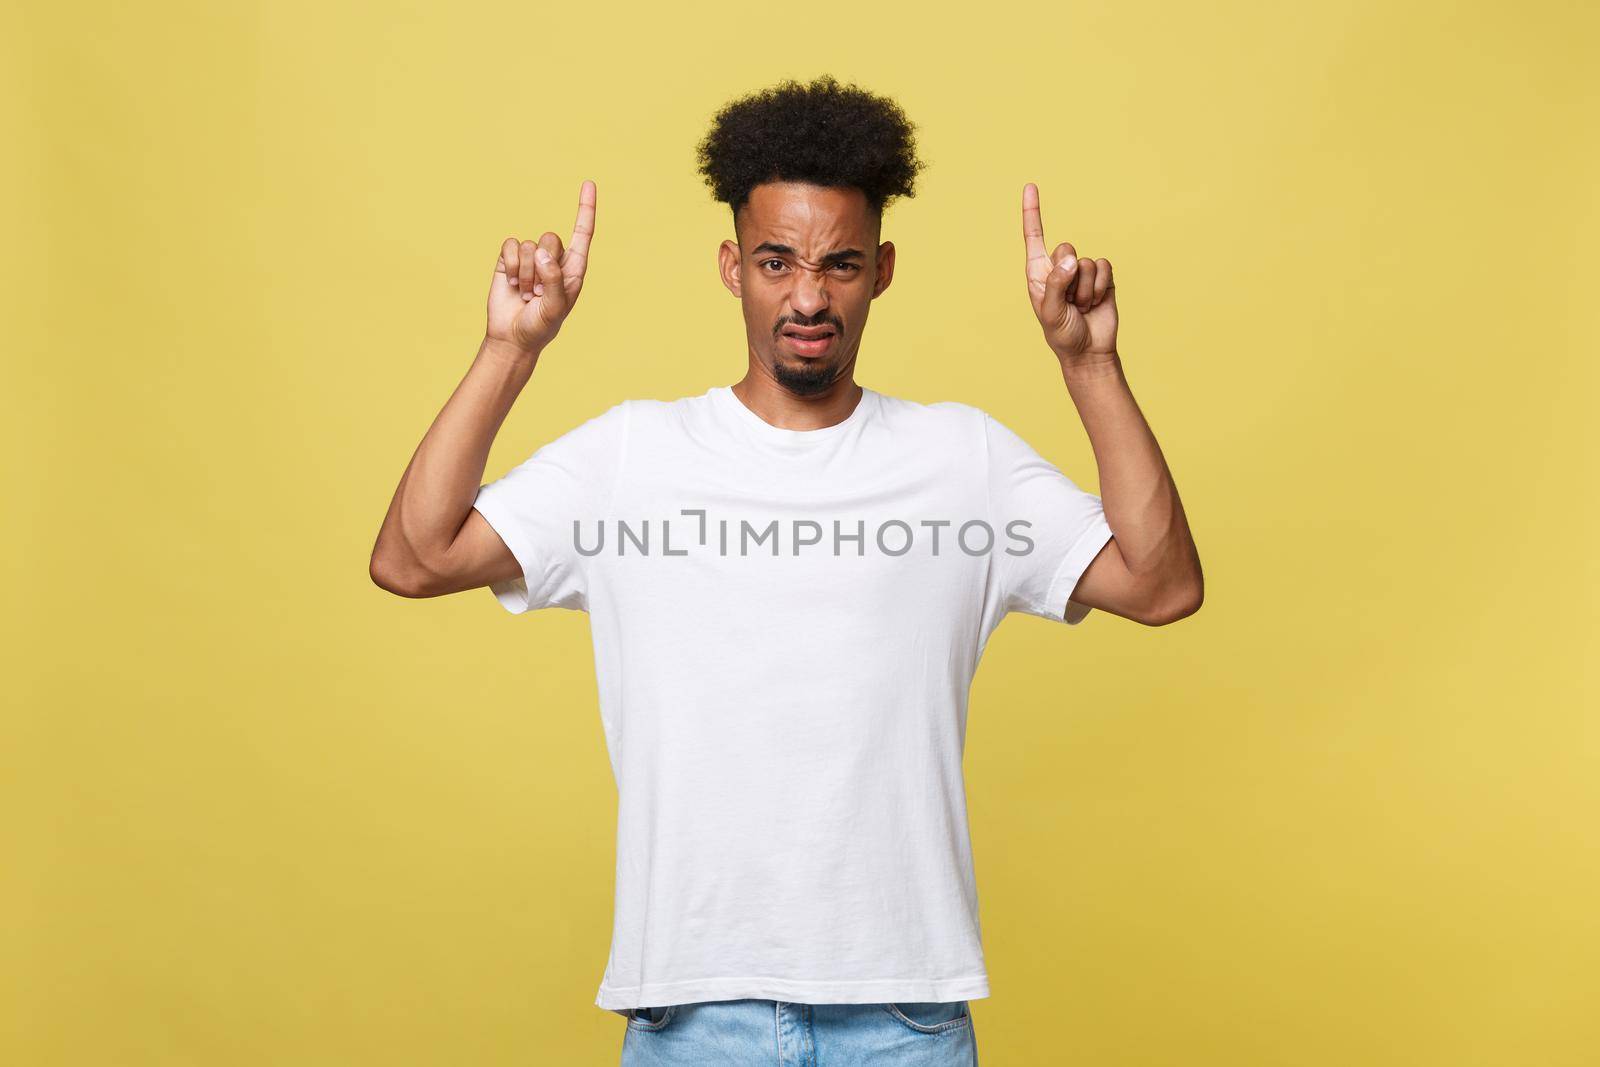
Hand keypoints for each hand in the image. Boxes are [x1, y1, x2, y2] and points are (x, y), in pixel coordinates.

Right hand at [486, 179, 596, 355]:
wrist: (512, 337)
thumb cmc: (541, 326)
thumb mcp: (555, 308)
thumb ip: (554, 279)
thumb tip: (542, 252)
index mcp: (573, 268)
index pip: (582, 233)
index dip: (585, 208)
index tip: (589, 183)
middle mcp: (553, 259)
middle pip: (550, 238)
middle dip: (542, 267)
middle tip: (539, 293)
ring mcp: (531, 258)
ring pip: (528, 245)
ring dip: (525, 274)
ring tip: (526, 294)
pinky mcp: (509, 260)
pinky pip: (510, 245)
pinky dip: (510, 266)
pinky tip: (512, 284)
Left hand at [1021, 182, 1116, 364]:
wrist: (1089, 351)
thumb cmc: (1062, 334)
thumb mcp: (1051, 311)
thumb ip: (1057, 283)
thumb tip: (1072, 258)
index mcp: (1038, 273)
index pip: (1034, 237)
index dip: (1033, 212)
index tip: (1030, 186)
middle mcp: (1059, 267)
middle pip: (1066, 248)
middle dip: (1070, 277)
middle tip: (1069, 301)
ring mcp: (1081, 272)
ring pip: (1087, 262)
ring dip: (1086, 289)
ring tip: (1082, 307)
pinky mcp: (1102, 277)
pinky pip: (1105, 267)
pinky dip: (1101, 287)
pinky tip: (1096, 303)